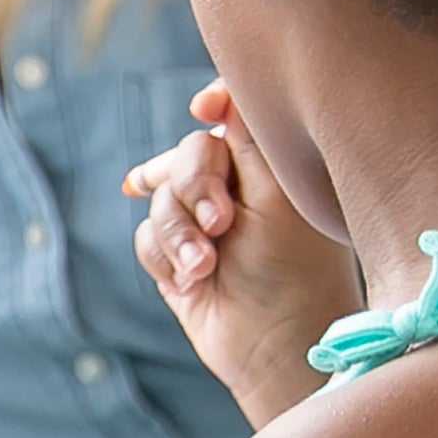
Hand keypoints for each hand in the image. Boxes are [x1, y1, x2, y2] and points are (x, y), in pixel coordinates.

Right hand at [124, 84, 358, 428]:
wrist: (272, 342)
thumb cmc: (292, 267)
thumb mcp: (276, 192)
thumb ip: (247, 136)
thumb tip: (215, 96)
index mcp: (272, 167)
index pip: (232, 115)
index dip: (214, 106)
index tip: (203, 112)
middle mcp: (237, 189)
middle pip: (187, 155)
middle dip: (195, 188)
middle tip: (222, 224)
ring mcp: (203, 225)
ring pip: (159, 200)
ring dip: (179, 235)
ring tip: (205, 267)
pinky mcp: (175, 258)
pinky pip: (145, 238)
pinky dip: (165, 259)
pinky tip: (193, 283)